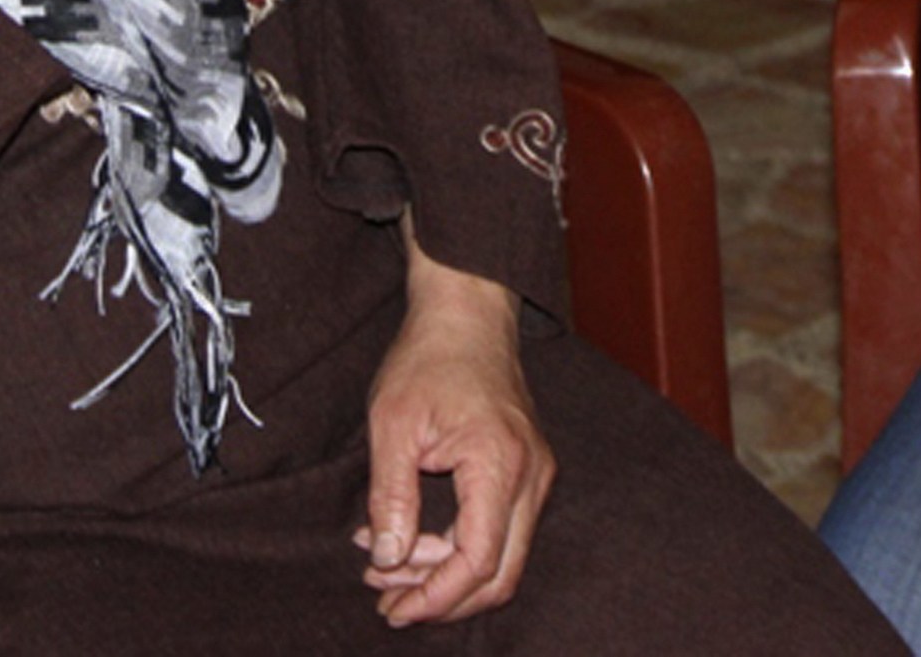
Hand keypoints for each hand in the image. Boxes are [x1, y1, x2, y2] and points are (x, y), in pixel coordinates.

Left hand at [356, 224, 553, 625]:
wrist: (467, 313)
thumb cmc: (428, 359)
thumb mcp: (393, 425)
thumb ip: (390, 498)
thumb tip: (387, 560)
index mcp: (499, 464)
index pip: (478, 561)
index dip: (435, 596)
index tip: (392, 607)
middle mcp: (531, 476)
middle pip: (501, 575)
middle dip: (443, 599)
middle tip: (388, 602)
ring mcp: (536, 475)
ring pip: (502, 557)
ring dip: (446, 575)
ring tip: (384, 564)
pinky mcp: (527, 471)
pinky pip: (501, 530)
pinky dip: (458, 547)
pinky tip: (411, 538)